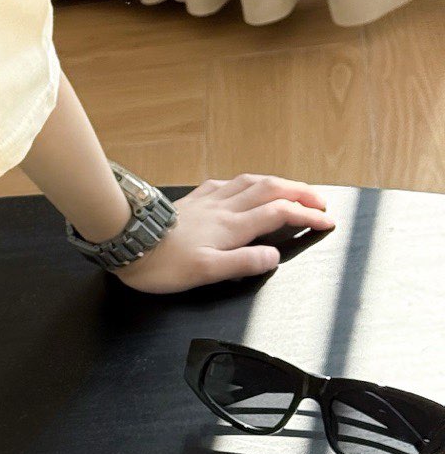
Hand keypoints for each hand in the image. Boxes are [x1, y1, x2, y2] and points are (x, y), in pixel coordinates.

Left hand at [110, 173, 335, 293]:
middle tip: (320, 201)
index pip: (279, 214)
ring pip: (250, 182)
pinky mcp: (191, 200)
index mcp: (231, 227)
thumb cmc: (162, 263)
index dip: (307, 216)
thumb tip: (273, 255)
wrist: (126, 240)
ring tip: (291, 188)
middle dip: (300, 192)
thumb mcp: (206, 272)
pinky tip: (242, 185)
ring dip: (277, 182)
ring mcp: (207, 201)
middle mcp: (223, 208)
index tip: (327, 221)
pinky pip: (226, 183)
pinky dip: (245, 182)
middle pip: (270, 190)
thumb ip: (243, 262)